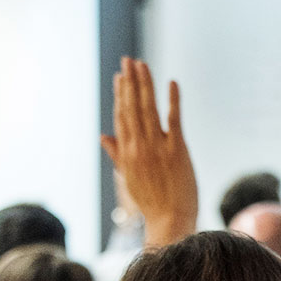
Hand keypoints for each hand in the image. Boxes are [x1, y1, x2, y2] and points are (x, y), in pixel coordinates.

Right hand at [101, 57, 197, 247]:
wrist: (170, 220)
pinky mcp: (177, 150)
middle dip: (130, 82)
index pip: (122, 116)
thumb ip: (117, 154)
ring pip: (149, 108)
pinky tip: (172, 82)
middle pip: (133, 107)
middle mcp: (139, 146)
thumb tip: (103, 135)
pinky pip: (174, 119)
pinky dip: (173, 100)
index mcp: (127, 152)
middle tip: (129, 60)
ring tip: (143, 65)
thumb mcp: (130, 177)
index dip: (121, 95)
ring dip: (146, 84)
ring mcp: (157, 147)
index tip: (121, 77)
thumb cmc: (152, 202)